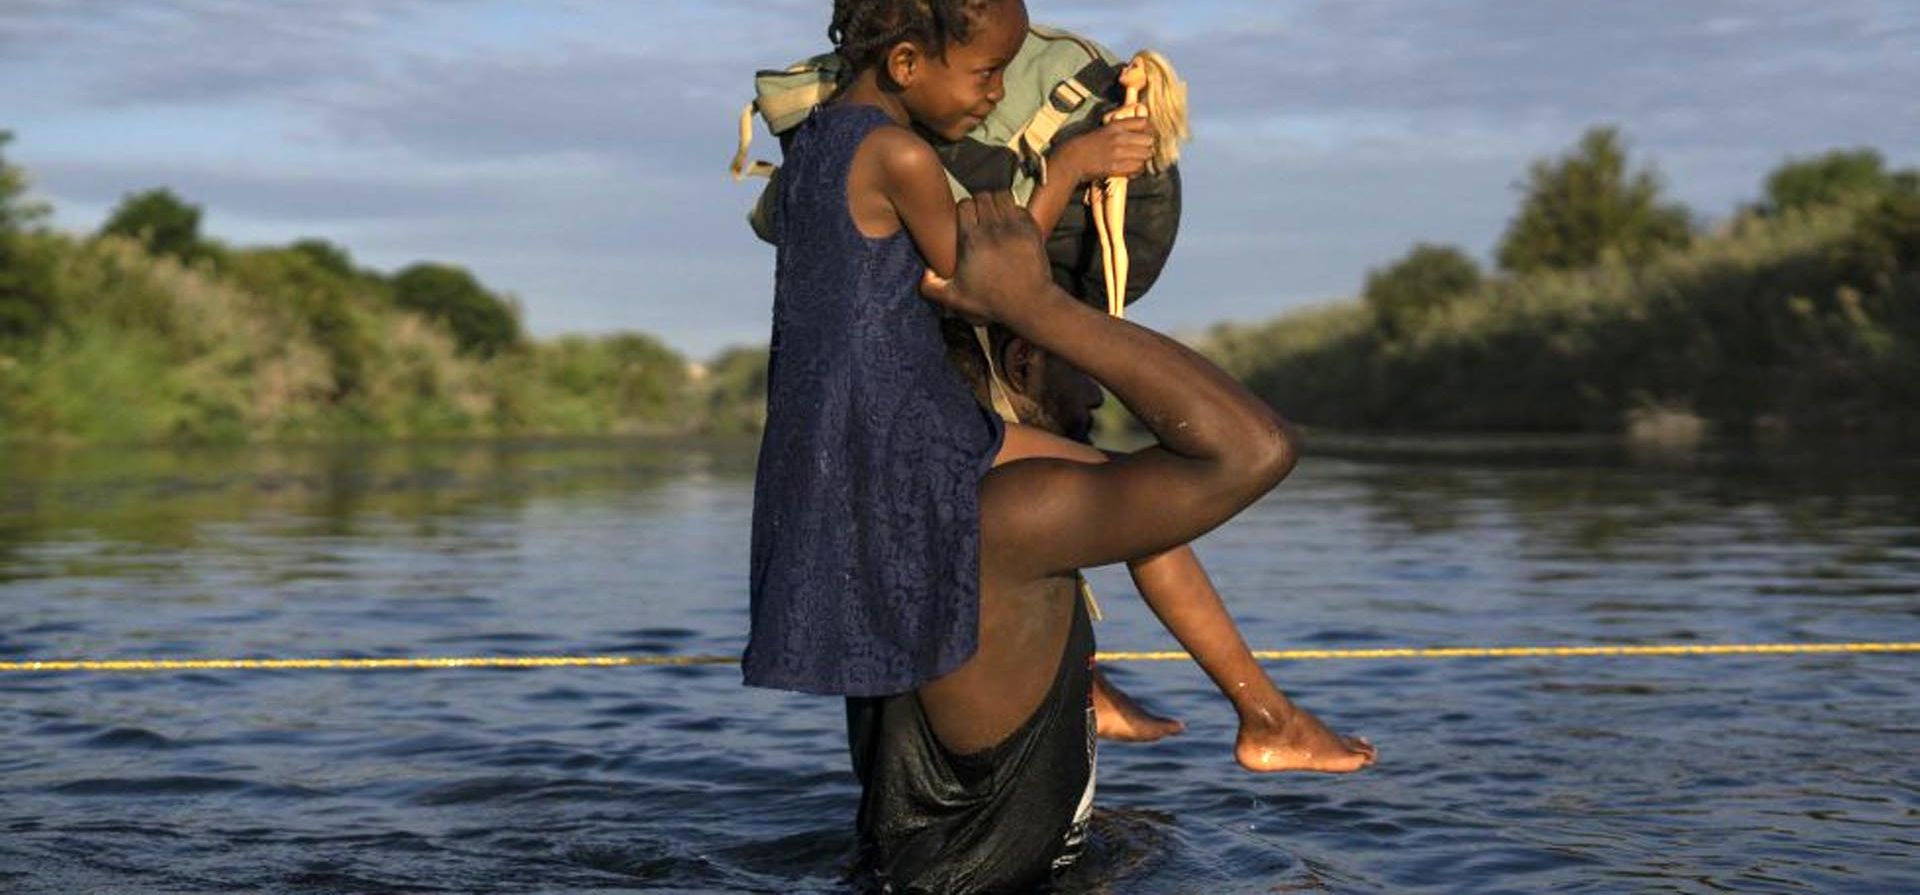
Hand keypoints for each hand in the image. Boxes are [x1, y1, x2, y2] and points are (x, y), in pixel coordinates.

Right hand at [918, 192, 1055, 324]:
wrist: (1028, 304)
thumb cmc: (992, 302)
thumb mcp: (956, 299)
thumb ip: (932, 288)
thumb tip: (925, 273)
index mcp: (972, 239)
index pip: (965, 205)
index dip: (963, 209)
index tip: (964, 219)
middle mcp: (992, 228)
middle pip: (983, 196)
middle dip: (979, 203)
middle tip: (980, 215)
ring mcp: (1014, 227)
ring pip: (1003, 197)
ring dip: (997, 203)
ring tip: (995, 215)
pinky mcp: (1031, 230)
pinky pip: (1020, 208)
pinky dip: (1015, 211)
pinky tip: (1011, 223)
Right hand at [1052, 112, 1154, 183]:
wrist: (1072, 159)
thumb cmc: (1087, 145)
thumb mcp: (1104, 130)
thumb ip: (1121, 130)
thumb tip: (1140, 133)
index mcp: (1116, 126)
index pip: (1144, 122)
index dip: (1148, 130)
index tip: (1145, 136)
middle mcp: (1119, 137)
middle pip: (1148, 140)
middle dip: (1147, 147)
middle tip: (1142, 152)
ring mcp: (1118, 153)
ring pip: (1145, 156)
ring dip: (1143, 160)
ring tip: (1136, 162)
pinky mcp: (1115, 167)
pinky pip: (1137, 168)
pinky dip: (1137, 171)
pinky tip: (1131, 171)